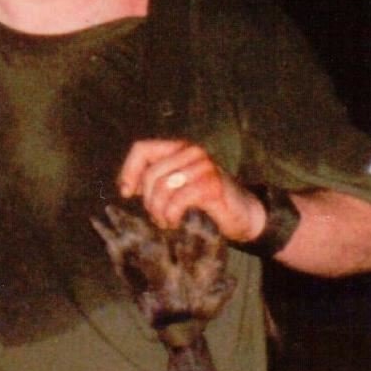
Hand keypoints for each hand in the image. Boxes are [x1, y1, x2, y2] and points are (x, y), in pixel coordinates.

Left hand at [118, 139, 266, 240]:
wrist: (244, 215)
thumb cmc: (207, 202)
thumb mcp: (178, 187)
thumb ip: (156, 182)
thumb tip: (127, 188)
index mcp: (181, 148)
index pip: (142, 149)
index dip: (129, 171)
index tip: (127, 194)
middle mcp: (192, 152)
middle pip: (151, 174)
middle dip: (148, 201)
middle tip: (156, 216)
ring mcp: (204, 167)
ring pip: (162, 188)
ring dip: (159, 212)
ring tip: (166, 221)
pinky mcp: (211, 185)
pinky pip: (177, 201)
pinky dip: (171, 216)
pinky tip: (175, 222)